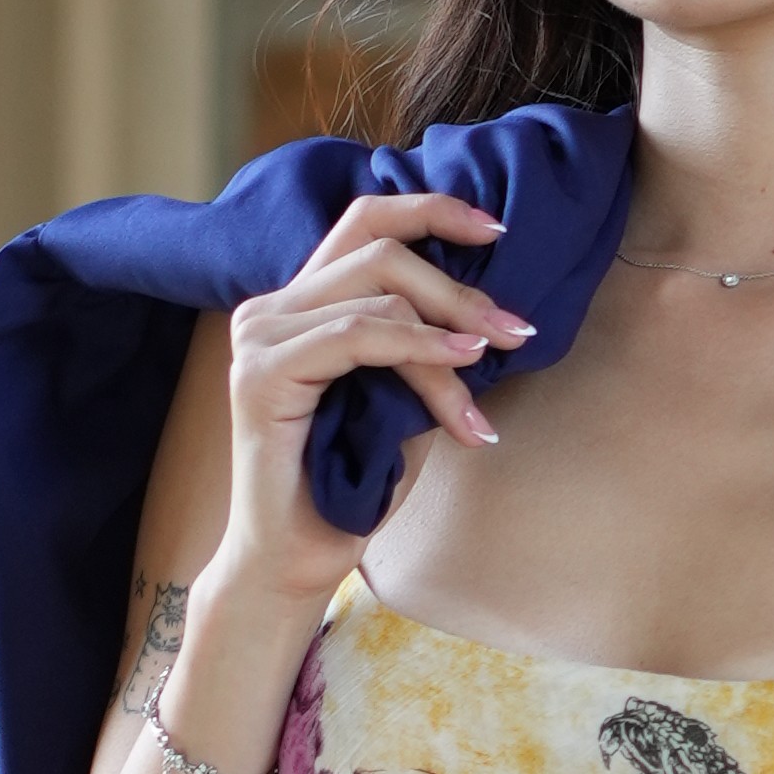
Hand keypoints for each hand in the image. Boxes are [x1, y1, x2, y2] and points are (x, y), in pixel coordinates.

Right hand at [224, 188, 528, 580]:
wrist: (297, 561)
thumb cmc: (349, 487)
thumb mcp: (402, 398)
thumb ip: (423, 343)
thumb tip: (490, 303)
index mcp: (300, 303)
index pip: (363, 222)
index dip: (431, 211)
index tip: (497, 231)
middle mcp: (271, 308)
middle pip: (377, 250)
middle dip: (458, 286)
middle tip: (515, 329)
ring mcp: (259, 336)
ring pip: (378, 298)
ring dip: (448, 337)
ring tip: (490, 374)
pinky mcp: (260, 373)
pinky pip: (356, 336)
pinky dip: (417, 349)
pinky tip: (460, 367)